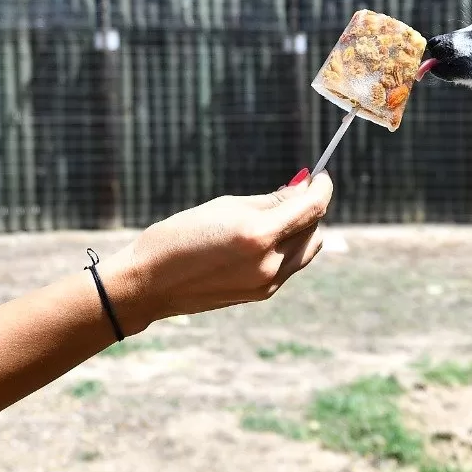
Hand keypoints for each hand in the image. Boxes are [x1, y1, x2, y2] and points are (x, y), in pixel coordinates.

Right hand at [101, 172, 332, 329]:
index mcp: (258, 235)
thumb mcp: (225, 207)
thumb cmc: (180, 235)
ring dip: (303, 229)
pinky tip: (268, 236)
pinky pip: (290, 266)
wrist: (150, 283)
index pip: (312, 208)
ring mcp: (268, 283)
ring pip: (307, 250)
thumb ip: (270, 201)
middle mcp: (269, 263)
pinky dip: (289, 247)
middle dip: (310, 207)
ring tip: (280, 214)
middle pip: (313, 229)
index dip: (322, 188)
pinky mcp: (262, 295)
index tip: (320, 175)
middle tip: (296, 189)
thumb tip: (302, 189)